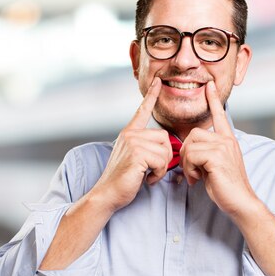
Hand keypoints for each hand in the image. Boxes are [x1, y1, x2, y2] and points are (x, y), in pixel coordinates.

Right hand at [93, 78, 170, 211]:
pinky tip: (146, 178)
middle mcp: (130, 134)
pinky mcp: (137, 154)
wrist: (107, 194)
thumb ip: (146, 148)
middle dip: (165, 156)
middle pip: (164, 137)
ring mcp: (132, 143)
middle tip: (153, 170)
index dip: (152, 96)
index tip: (158, 81)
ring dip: (162, 167)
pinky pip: (162, 160)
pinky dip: (159, 173)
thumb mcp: (134, 158)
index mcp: (129, 133)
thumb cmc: (123, 180)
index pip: (142, 110)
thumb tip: (167, 148)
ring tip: (148, 174)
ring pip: (165, 150)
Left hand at [179, 81, 258, 216]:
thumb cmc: (225, 188)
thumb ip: (205, 154)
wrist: (240, 202)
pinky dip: (189, 168)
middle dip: (187, 153)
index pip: (220, 116)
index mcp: (228, 140)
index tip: (209, 86)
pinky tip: (196, 179)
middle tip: (192, 171)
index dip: (214, 100)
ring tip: (195, 176)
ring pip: (190, 144)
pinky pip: (192, 154)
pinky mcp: (217, 156)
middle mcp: (227, 140)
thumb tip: (189, 152)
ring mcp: (223, 147)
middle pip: (193, 134)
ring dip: (187, 163)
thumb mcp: (213, 167)